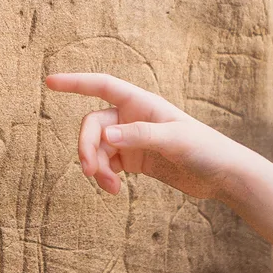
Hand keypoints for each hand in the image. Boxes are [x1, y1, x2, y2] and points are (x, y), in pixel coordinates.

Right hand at [43, 73, 251, 200]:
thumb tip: (106, 134)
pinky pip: (107, 164)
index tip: (49, 82)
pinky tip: (114, 191)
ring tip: (108, 188)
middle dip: (86, 146)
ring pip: (97, 147)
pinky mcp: (134, 160)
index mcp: (142, 103)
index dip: (75, 82)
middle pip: (93, 124)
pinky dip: (104, 177)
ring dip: (95, 166)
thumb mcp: (175, 141)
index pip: (102, 86)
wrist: (223, 175)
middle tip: (89, 171)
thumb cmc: (205, 149)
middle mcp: (133, 118)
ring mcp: (132, 139)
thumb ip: (140, 136)